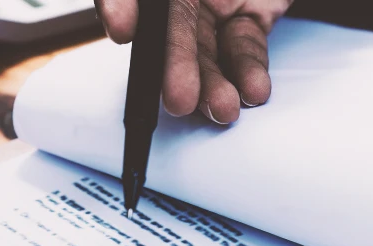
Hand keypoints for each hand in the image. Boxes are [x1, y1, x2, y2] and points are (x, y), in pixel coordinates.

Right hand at [95, 0, 291, 123]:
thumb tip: (118, 12)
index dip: (120, 5)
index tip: (122, 28)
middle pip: (173, 33)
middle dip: (177, 67)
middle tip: (179, 99)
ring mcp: (216, 5)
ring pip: (208, 51)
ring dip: (215, 84)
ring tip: (223, 108)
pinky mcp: (251, 15)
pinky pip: (245, 48)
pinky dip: (249, 71)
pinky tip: (254, 90)